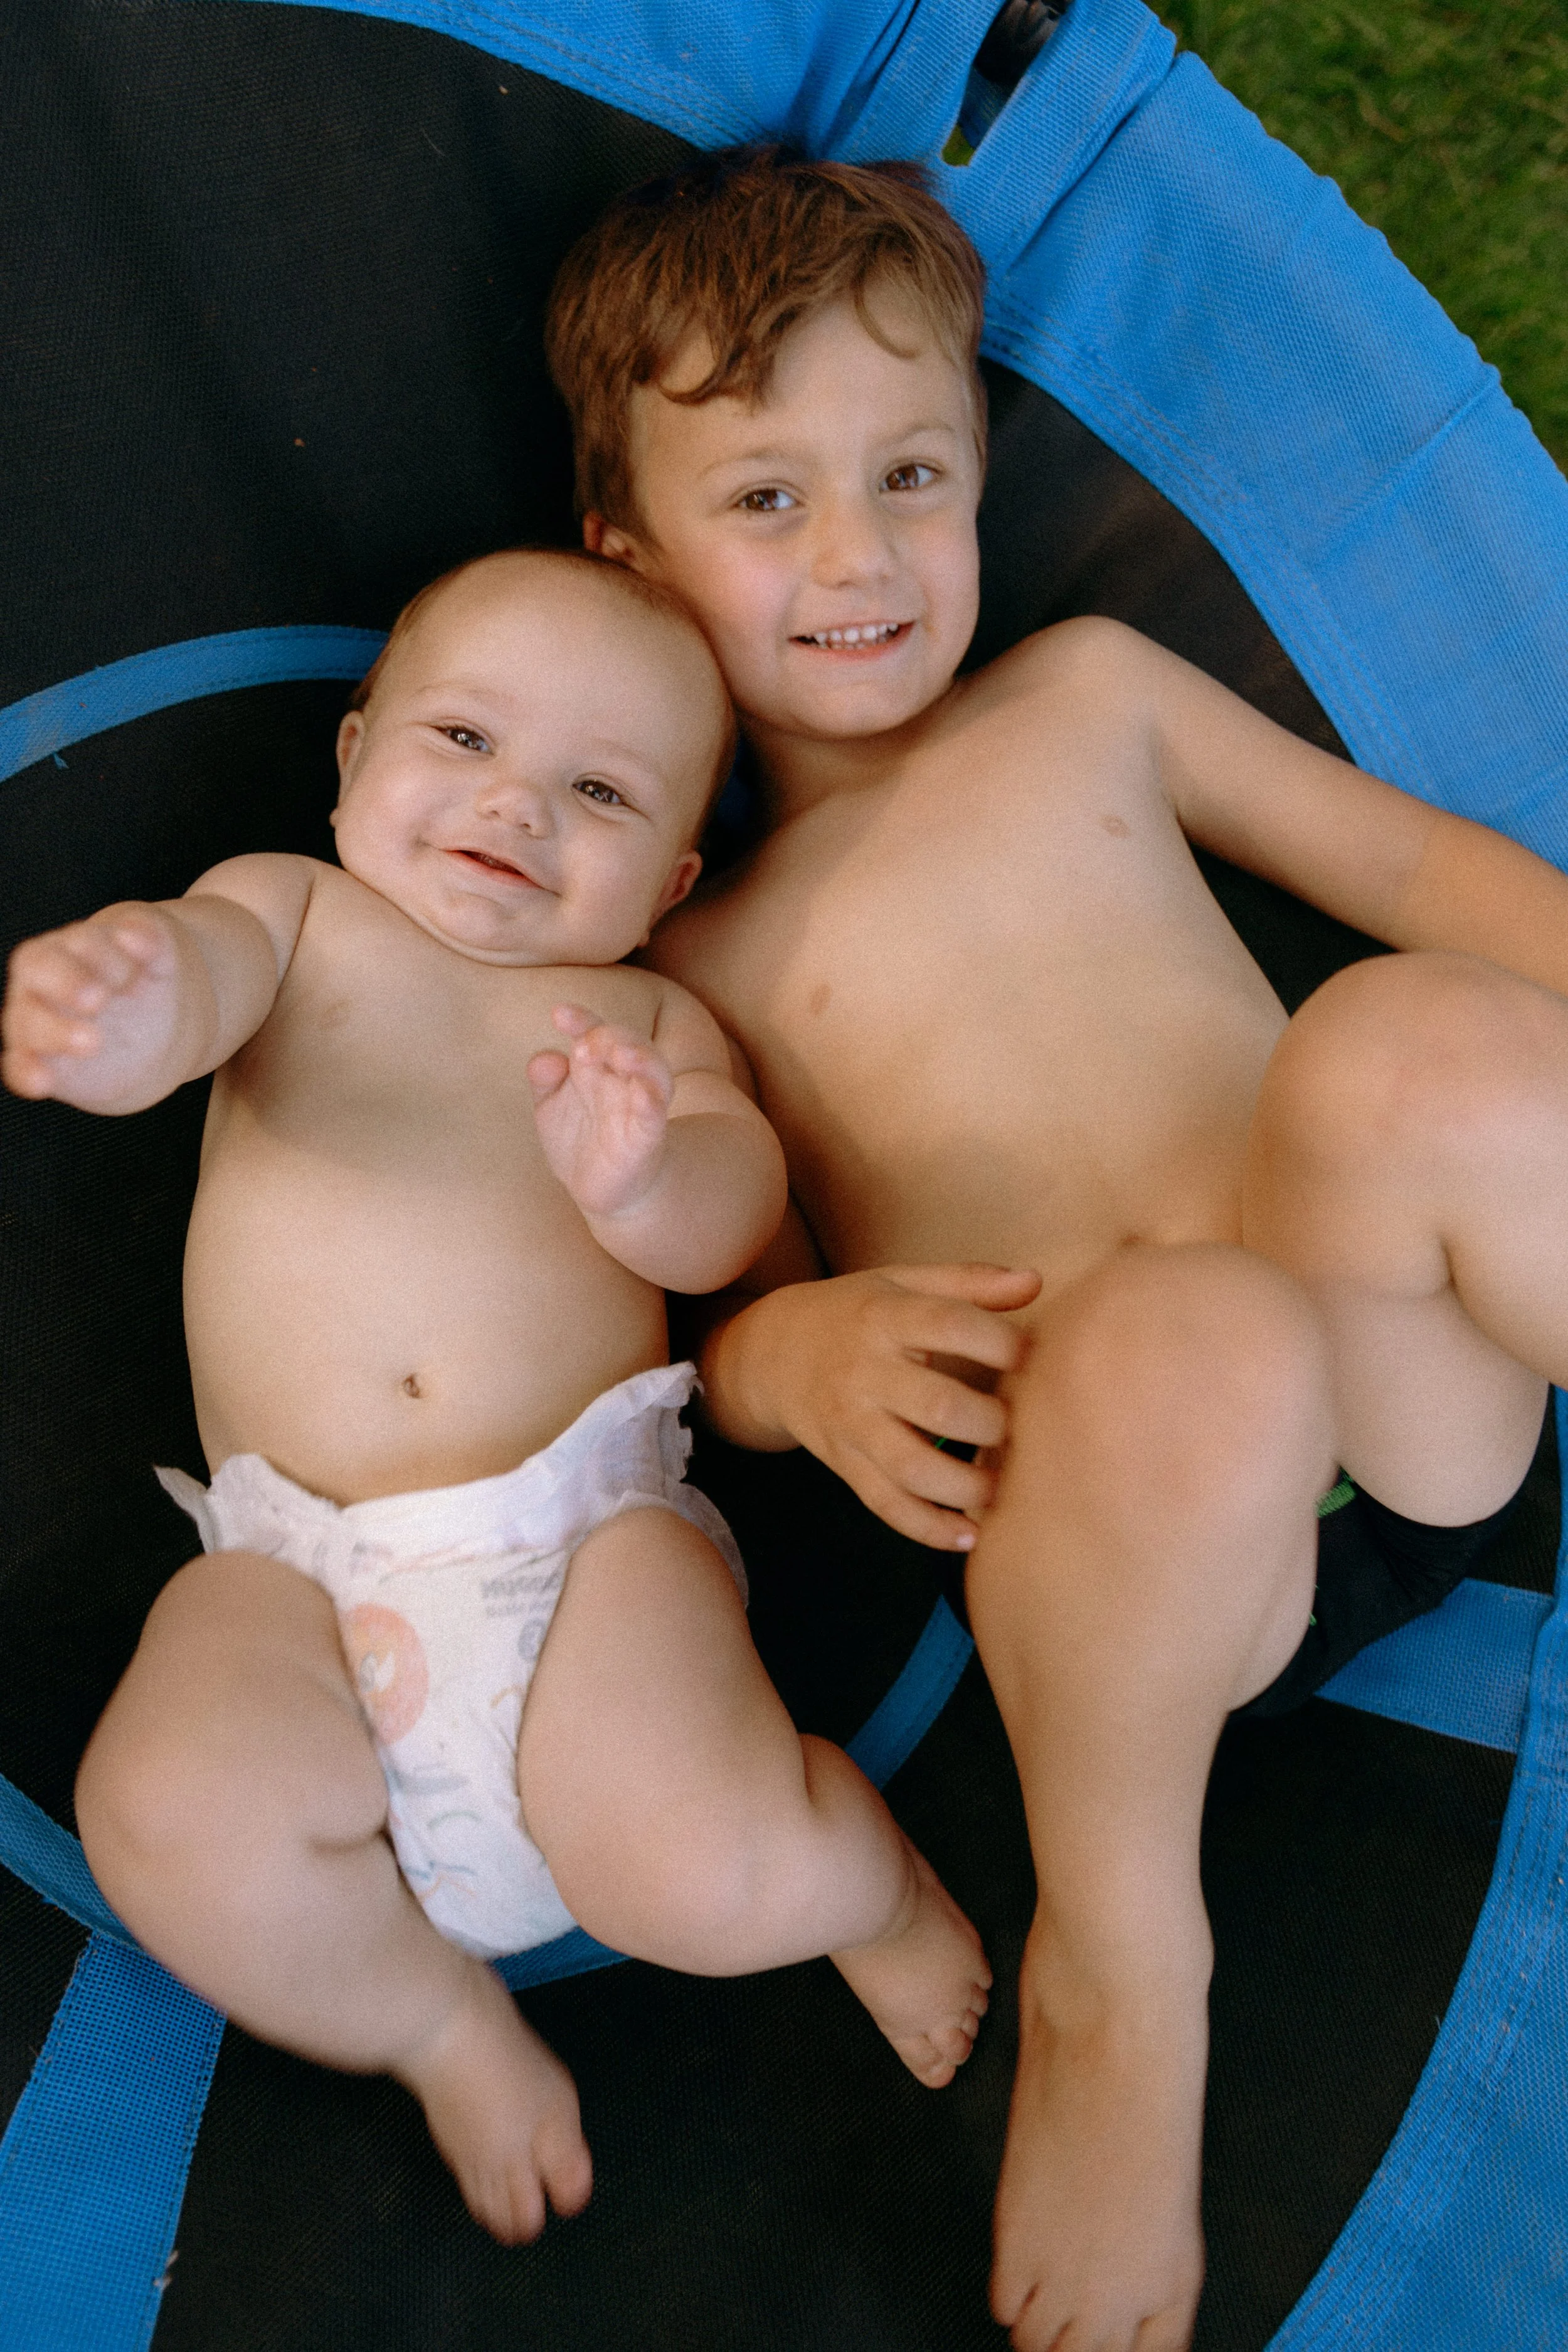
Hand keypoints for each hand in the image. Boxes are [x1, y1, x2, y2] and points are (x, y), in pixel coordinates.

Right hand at [2, 907, 183, 1108]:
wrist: (150, 1030)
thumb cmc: (143, 982)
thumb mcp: (157, 959)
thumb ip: (150, 940)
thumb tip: (135, 934)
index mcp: (69, 947)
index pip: (75, 941)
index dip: (101, 954)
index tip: (132, 975)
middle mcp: (42, 982)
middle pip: (37, 971)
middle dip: (67, 982)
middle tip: (100, 999)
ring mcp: (35, 1022)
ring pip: (27, 1022)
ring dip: (56, 1033)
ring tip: (93, 1043)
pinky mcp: (40, 1062)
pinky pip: (18, 1068)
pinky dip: (27, 1074)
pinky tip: (43, 1082)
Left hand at [527, 1002, 674, 1218]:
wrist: (604, 1191)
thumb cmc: (579, 1140)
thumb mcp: (550, 1108)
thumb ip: (544, 1081)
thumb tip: (546, 1059)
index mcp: (596, 1066)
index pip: (593, 1031)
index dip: (580, 1019)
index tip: (559, 1014)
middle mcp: (621, 1078)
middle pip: (624, 1041)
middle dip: (606, 1037)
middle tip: (582, 1048)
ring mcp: (638, 1104)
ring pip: (652, 1069)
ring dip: (640, 1057)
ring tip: (622, 1054)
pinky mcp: (648, 1135)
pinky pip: (656, 1111)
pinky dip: (653, 1098)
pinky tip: (643, 1093)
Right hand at [719, 1264, 1042, 1550]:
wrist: (770, 1353)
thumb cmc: (854, 1314)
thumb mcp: (901, 1282)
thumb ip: (969, 1282)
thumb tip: (1035, 1282)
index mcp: (884, 1317)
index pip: (949, 1325)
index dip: (1001, 1342)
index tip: (1030, 1357)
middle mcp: (864, 1372)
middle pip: (937, 1406)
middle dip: (990, 1424)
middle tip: (1014, 1426)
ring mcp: (851, 1423)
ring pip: (910, 1468)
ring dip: (965, 1486)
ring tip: (998, 1486)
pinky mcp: (843, 1463)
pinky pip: (886, 1504)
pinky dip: (929, 1528)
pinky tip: (969, 1535)